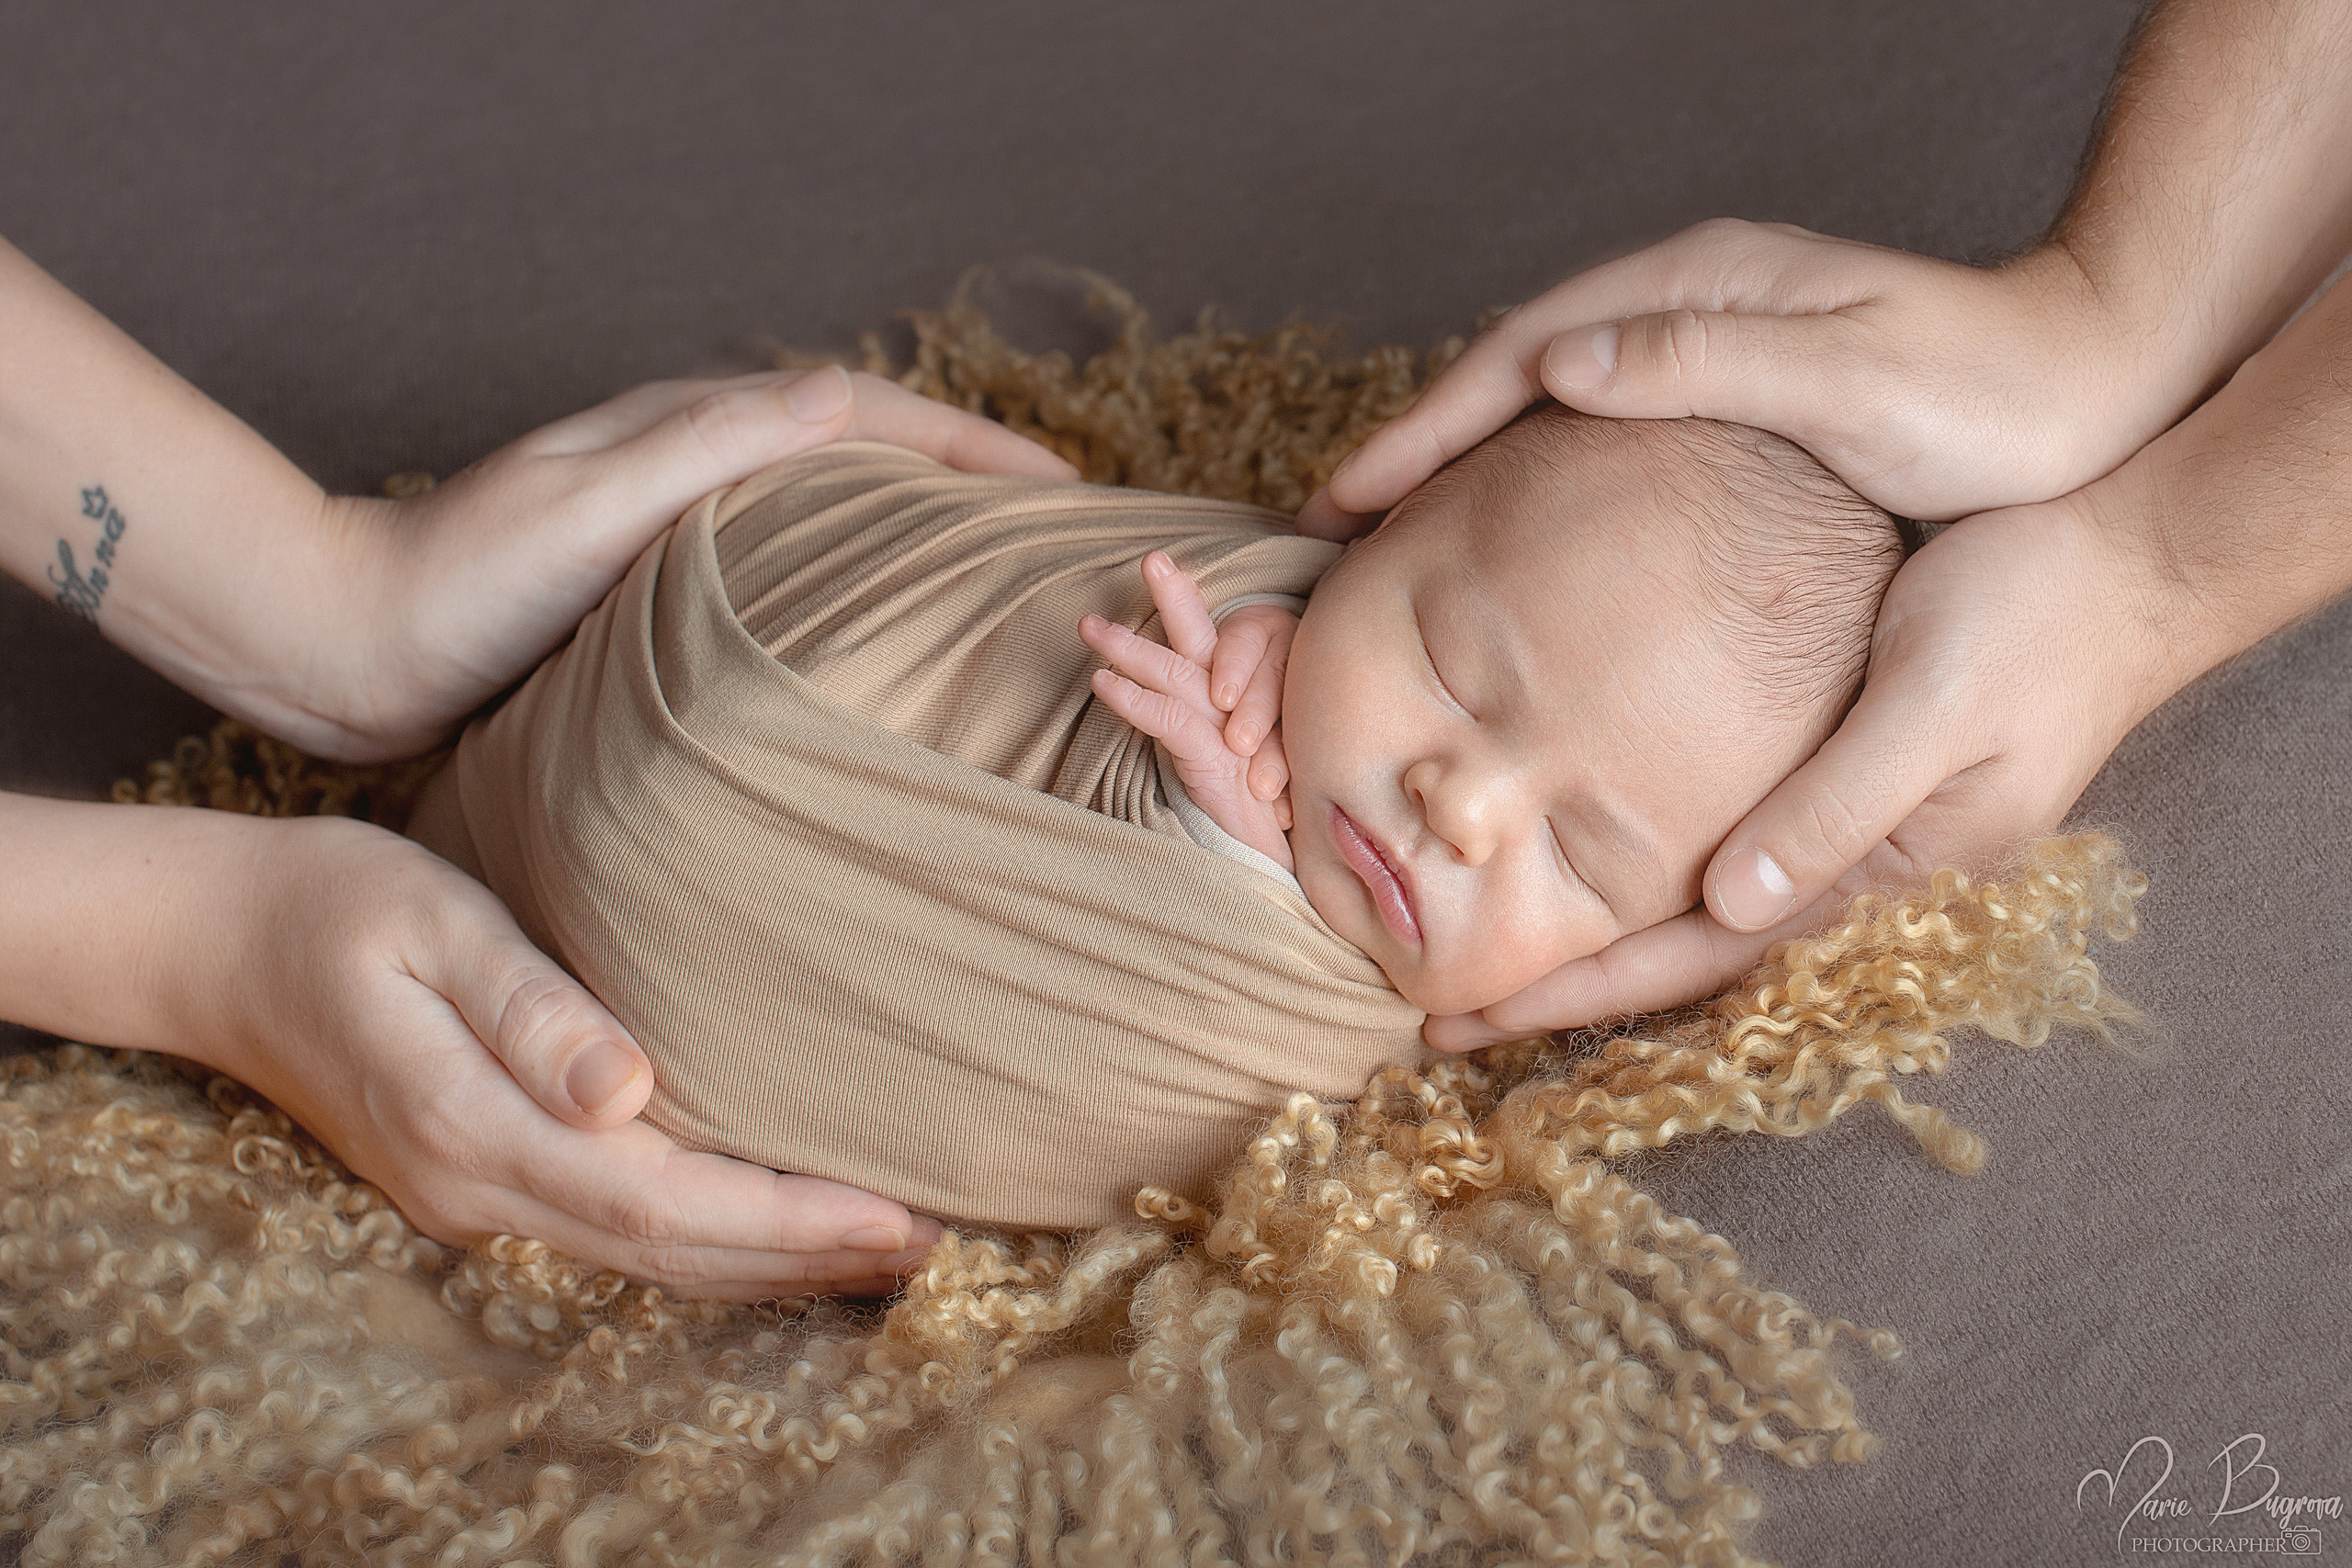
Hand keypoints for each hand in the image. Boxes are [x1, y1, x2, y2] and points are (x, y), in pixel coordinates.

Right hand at [188, 812, 942, 1297]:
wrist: (213, 940)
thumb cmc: (333, 904)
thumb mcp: (432, 924)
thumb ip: (530, 1010)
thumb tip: (628, 1093)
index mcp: (471, 1125)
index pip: (665, 1200)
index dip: (790, 1219)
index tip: (897, 1217)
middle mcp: (475, 1186)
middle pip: (670, 1252)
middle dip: (806, 1256)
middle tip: (934, 1240)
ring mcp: (471, 1196)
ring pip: (647, 1258)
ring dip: (767, 1262)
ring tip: (883, 1248)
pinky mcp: (474, 1177)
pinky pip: (616, 1232)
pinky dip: (708, 1240)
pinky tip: (769, 1224)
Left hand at [302, 367, 1074, 760]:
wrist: (347, 647)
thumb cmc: (458, 581)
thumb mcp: (590, 504)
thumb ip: (711, 447)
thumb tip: (840, 397)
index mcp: (689, 430)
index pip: (863, 415)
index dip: (969, 446)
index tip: (1058, 487)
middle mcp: (692, 468)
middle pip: (860, 454)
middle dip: (964, 480)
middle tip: (1054, 530)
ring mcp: (675, 529)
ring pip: (827, 515)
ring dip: (916, 534)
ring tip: (996, 579)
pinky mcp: (653, 593)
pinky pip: (785, 575)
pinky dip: (854, 587)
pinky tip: (877, 639)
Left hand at [1080, 553, 1296, 865]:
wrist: (1278, 869)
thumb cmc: (1252, 821)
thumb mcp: (1222, 768)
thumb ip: (1197, 731)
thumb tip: (1161, 704)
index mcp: (1245, 703)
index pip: (1220, 644)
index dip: (1188, 607)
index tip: (1163, 569)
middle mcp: (1242, 709)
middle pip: (1208, 641)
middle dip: (1177, 597)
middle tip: (1152, 559)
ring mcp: (1231, 732)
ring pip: (1180, 672)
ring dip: (1129, 646)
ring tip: (1088, 625)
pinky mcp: (1216, 762)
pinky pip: (1170, 720)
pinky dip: (1132, 698)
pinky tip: (1100, 681)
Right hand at [1297, 221, 2170, 539]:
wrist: (2090, 389)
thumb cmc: (1986, 392)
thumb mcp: (1848, 375)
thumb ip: (1706, 361)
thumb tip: (1560, 366)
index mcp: (1698, 287)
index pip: (1521, 354)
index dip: (1424, 427)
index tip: (1347, 498)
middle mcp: (1688, 306)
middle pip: (1513, 375)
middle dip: (1418, 448)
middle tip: (1335, 528)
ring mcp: (1708, 350)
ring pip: (1547, 407)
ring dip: (1464, 468)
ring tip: (1394, 539)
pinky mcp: (1733, 400)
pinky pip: (1597, 437)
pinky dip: (1531, 480)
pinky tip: (1511, 536)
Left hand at [1425, 494, 2175, 1047]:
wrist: (2134, 563)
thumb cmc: (2037, 618)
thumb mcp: (1933, 704)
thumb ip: (1835, 808)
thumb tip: (1734, 903)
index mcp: (1873, 869)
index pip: (1694, 958)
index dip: (1573, 991)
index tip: (1463, 1018)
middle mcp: (1853, 868)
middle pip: (1683, 953)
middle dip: (1564, 986)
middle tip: (1438, 1011)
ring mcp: (1852, 831)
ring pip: (1699, 912)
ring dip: (1599, 939)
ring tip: (1492, 955)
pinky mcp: (1848, 779)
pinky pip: (1728, 850)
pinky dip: (1650, 874)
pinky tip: (1593, 864)